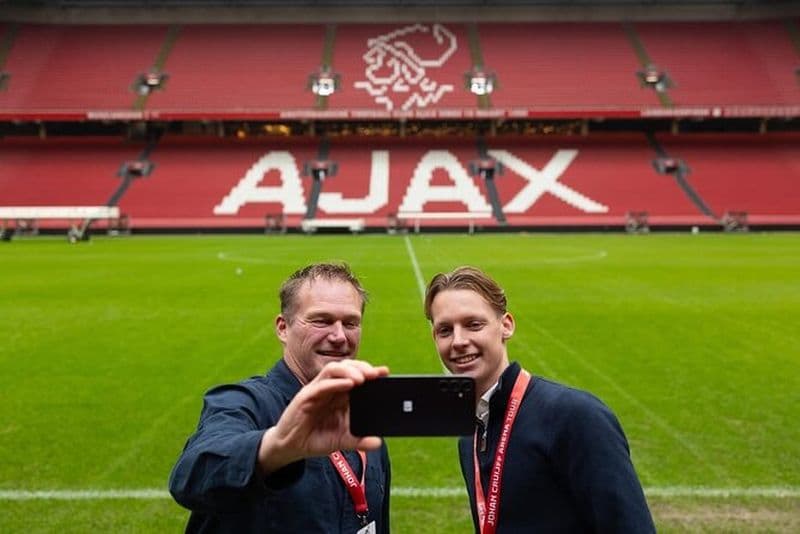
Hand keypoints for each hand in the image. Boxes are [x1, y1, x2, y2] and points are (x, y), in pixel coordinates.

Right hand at [257, 360, 388, 474]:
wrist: (291, 447)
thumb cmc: (316, 438)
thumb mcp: (341, 441)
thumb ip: (359, 441)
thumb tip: (378, 443)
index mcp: (340, 395)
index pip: (356, 376)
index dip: (370, 371)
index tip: (385, 372)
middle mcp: (330, 388)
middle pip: (346, 367)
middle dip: (362, 367)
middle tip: (376, 374)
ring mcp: (317, 390)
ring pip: (333, 369)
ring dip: (349, 371)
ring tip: (363, 378)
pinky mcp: (305, 397)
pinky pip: (321, 385)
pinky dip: (335, 382)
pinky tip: (348, 384)